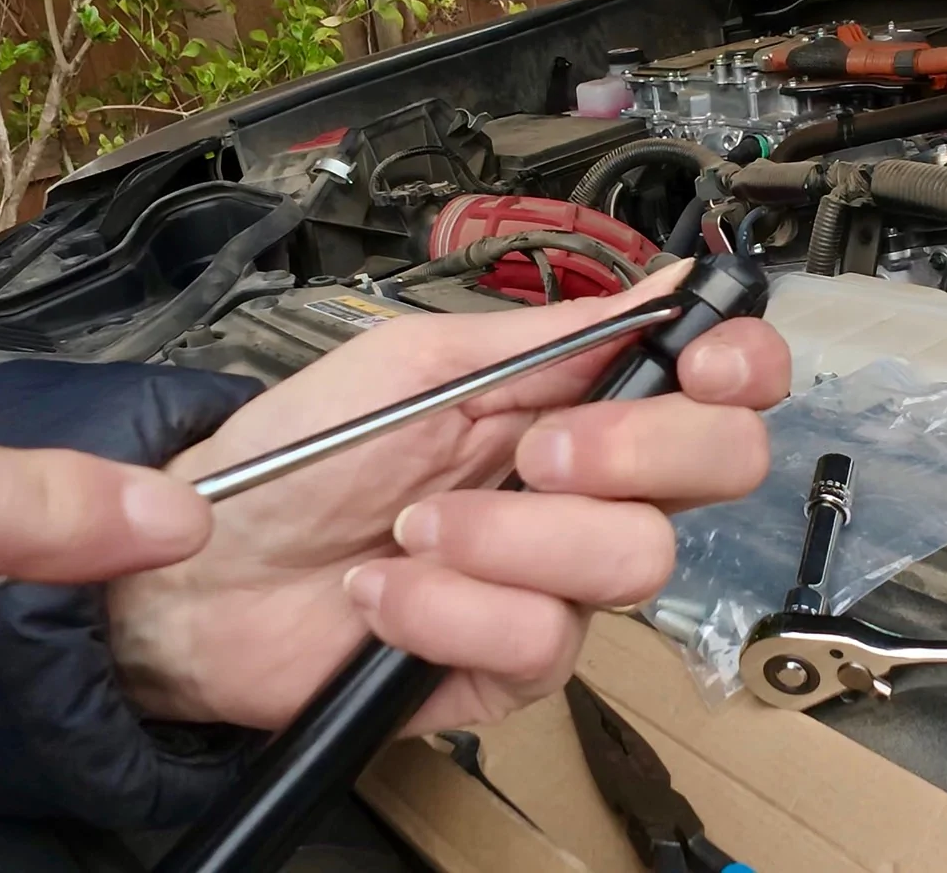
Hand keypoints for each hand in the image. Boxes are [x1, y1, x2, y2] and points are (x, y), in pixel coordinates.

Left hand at [107, 261, 789, 734]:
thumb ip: (552, 334)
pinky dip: (447, 608)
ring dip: (507, 536)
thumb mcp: (419, 363)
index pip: (719, 384)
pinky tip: (383, 595)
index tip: (703, 364)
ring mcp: (560, 584)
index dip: (740, 367)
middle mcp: (590, 491)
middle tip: (533, 451)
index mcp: (578, 402)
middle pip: (719, 468)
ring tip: (410, 529)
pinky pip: (539, 641)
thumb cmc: (303, 455)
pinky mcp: (517, 669)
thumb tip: (670, 278)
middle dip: (634, 451)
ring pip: (633, 560)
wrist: (206, 571)